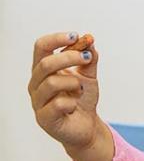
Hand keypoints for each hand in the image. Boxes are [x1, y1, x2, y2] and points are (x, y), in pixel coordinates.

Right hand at [28, 32, 102, 150]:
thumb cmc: (82, 98)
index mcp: (44, 70)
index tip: (76, 36)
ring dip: (74, 82)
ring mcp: (38, 102)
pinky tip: (74, 105)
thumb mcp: (89, 75)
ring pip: (52, 83)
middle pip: (45, 63)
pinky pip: (58, 104)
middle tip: (87, 58)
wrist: (86, 125)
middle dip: (70, 57)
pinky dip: (73, 102)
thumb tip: (89, 40)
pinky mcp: (44, 119)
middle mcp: (36, 84)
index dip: (56, 39)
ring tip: (81, 89)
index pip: (41, 47)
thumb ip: (89, 59)